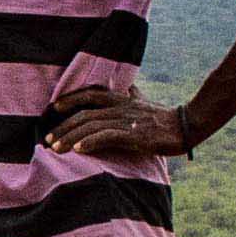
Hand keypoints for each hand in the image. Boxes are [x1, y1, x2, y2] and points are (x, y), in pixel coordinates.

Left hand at [42, 83, 191, 166]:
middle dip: (63, 127)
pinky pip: (108, 137)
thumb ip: (132, 95)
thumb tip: (130, 86)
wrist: (187, 126)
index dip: (70, 98)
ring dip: (71, 138)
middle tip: (47, 139)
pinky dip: (92, 142)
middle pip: (84, 114)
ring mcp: (127, 121)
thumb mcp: (144, 103)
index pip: (91, 94)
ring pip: (92, 126)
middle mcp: (121, 108)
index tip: (53, 107)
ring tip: (55, 149)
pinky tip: (79, 150)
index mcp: (121, 100)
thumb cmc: (163, 117)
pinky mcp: (135, 135)